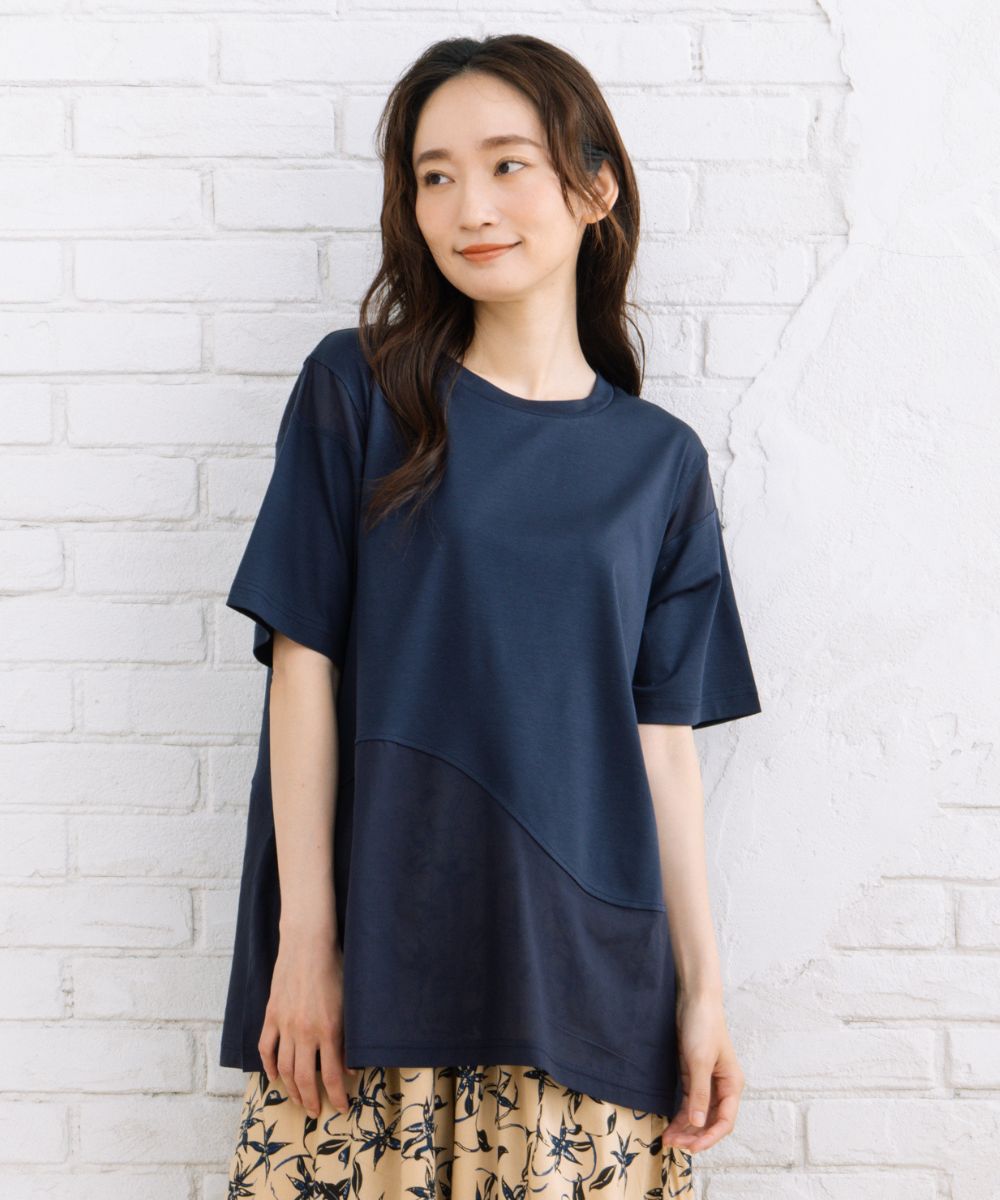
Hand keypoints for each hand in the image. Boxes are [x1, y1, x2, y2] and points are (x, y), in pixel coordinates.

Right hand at [257, 930, 357, 1119]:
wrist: (308, 944)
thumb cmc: (335, 968)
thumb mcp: (350, 1003)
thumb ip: (349, 1037)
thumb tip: (350, 1067)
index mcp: (329, 1030)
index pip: (333, 1075)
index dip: (337, 1096)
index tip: (342, 1108)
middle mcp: (304, 1032)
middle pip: (305, 1079)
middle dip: (311, 1100)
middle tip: (316, 1112)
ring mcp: (284, 1024)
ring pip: (284, 1068)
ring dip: (291, 1089)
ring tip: (299, 1100)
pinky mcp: (271, 1015)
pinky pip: (265, 1048)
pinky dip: (268, 1065)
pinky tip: (274, 1076)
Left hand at [661, 989, 743, 1151]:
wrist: (695, 1000)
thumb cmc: (704, 1026)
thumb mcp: (700, 1061)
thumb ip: (699, 1094)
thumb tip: (698, 1124)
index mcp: (732, 1085)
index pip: (724, 1121)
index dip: (709, 1138)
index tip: (691, 1147)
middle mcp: (722, 1087)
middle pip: (711, 1121)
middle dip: (694, 1136)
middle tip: (674, 1145)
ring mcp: (708, 1082)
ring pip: (699, 1114)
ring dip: (686, 1128)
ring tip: (668, 1139)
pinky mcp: (694, 1075)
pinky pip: (689, 1102)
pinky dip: (681, 1115)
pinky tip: (670, 1124)